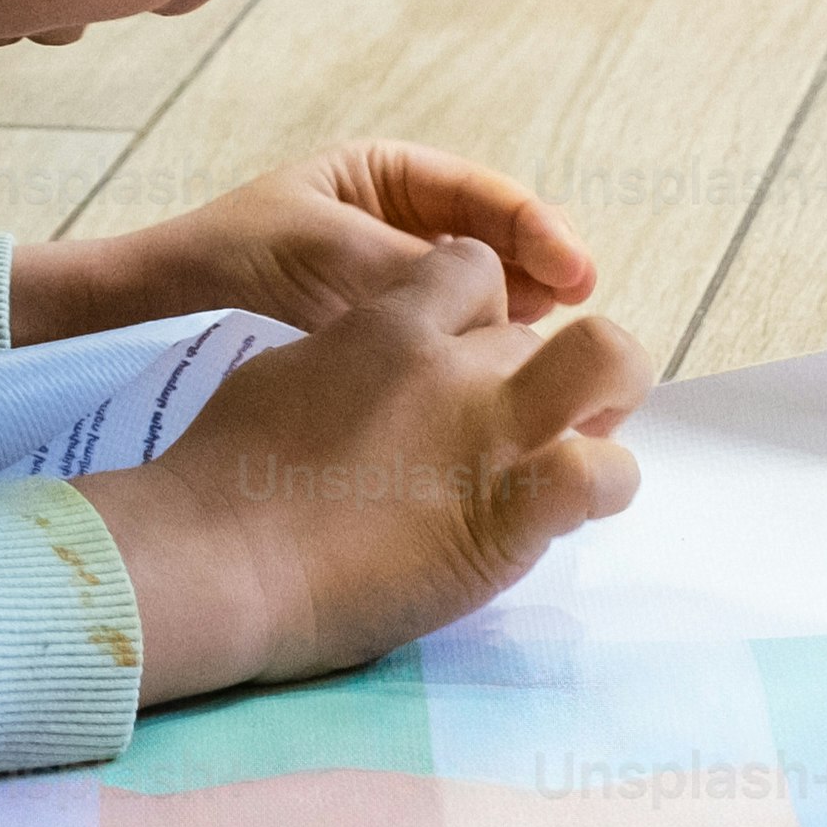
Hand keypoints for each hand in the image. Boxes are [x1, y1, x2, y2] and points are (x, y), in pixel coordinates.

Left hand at [9, 139, 595, 344]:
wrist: (149, 310)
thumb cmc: (225, 258)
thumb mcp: (325, 253)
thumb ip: (411, 272)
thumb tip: (503, 304)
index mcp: (386, 175)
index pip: (485, 196)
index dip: (539, 232)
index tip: (576, 272)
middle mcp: (399, 222)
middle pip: (496, 247)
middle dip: (540, 277)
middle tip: (578, 318)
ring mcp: (392, 281)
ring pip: (477, 300)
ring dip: (516, 322)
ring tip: (548, 355)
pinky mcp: (379, 337)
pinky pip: (441, 339)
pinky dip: (473, 355)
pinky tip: (498, 381)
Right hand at [66, 238, 647, 704]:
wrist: (219, 560)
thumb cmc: (222, 477)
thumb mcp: (286, 374)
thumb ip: (353, 357)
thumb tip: (380, 366)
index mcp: (387, 325)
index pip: (475, 267)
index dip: (478, 309)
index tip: (461, 359)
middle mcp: (452, 365)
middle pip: (537, 334)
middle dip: (536, 375)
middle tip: (524, 423)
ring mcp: (491, 434)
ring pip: (607, 368)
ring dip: (599, 412)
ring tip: (571, 460)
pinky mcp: (514, 511)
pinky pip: (608, 472)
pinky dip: (603, 488)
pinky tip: (564, 514)